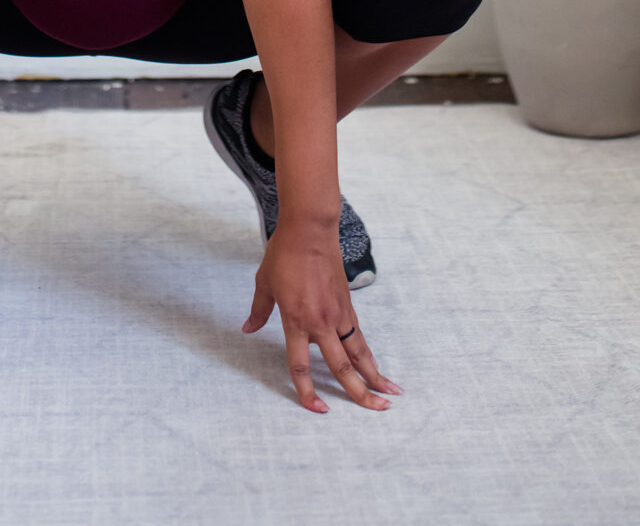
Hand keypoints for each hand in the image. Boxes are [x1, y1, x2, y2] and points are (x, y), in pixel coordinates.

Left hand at [241, 219, 401, 413]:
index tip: (318, 409)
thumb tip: (248, 329)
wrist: (310, 229)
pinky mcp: (347, 304)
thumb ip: (259, 311)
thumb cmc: (284, 254)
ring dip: (375, 374)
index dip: (307, 391)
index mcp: (296, 320)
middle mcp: (320, 322)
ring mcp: (337, 313)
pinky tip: (376, 365)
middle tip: (377, 410)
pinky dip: (369, 353)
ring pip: (359, 352)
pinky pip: (359, 335)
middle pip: (342, 366)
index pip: (300, 366)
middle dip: (360, 392)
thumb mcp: (264, 283)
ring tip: (391, 394)